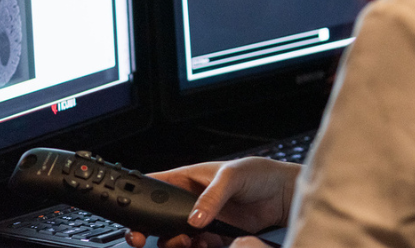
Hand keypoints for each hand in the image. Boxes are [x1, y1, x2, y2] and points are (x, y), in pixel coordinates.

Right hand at [125, 158, 298, 247]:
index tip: (132, 214)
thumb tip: (194, 217)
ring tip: (185, 240)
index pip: (154, 186)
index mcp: (187, 178)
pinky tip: (205, 244)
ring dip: (173, 242)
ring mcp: (200, 220)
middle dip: (147, 230)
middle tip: (144, 238)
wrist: (282, 195)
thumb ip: (212, 196)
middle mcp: (190, 200)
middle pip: (157, 218)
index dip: (138, 199)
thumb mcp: (232, 175)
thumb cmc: (258, 173)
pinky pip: (195, 247)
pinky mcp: (213, 236)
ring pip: (173, 237)